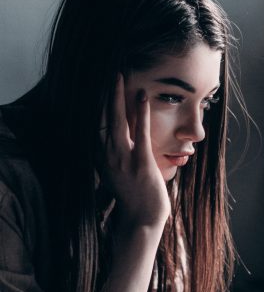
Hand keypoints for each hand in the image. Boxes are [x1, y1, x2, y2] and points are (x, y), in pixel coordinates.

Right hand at [101, 74, 170, 227]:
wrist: (141, 220)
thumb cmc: (133, 197)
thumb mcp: (119, 173)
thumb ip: (116, 155)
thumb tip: (118, 140)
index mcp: (101, 158)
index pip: (94, 124)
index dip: (93, 103)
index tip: (95, 85)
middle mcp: (107, 156)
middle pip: (101, 117)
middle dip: (103, 93)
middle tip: (106, 71)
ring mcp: (123, 159)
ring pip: (117, 121)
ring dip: (117, 96)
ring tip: (119, 75)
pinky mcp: (140, 163)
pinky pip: (140, 133)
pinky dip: (141, 114)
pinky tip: (143, 97)